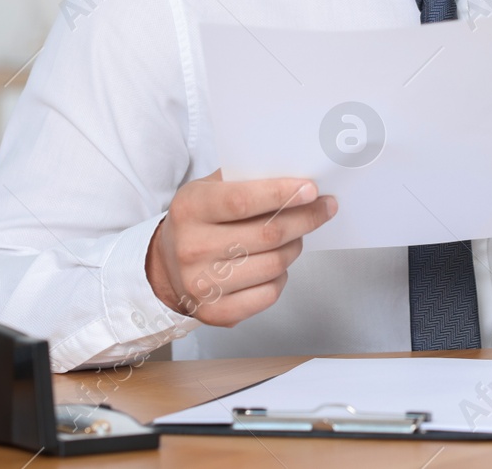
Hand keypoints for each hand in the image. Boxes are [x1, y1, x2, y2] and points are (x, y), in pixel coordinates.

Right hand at [145, 170, 337, 325]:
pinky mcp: (216, 313)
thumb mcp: (209, 189)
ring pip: (274, 264)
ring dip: (295, 246)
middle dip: (306, 218)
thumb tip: (297, 178)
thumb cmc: (199, 220)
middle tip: (325, 207)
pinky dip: (282, 276)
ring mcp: (203, 285)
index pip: (242, 201)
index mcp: (190, 209)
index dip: (282, 194)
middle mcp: (192, 248)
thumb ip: (245, 180)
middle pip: (268, 234)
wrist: (165, 266)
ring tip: (296, 234)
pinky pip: (269, 293)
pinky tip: (276, 263)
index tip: (312, 189)